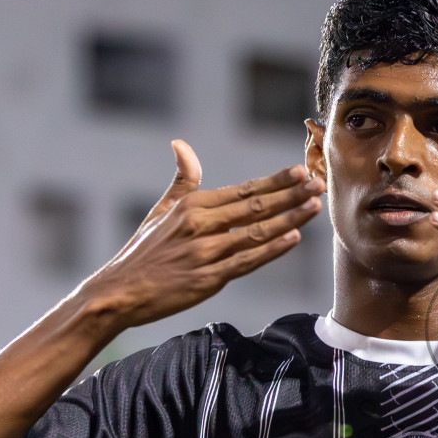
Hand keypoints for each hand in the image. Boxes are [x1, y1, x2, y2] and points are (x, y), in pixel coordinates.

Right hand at [80, 140, 323, 329]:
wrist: (118, 292)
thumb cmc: (142, 253)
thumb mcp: (160, 212)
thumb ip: (181, 181)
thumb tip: (181, 145)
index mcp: (192, 207)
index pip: (242, 190)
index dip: (274, 181)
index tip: (299, 171)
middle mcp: (200, 226)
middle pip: (255, 207)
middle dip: (290, 194)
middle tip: (318, 184)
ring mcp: (205, 253)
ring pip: (255, 232)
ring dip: (289, 218)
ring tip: (314, 207)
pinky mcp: (207, 279)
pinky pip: (246, 261)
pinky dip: (271, 249)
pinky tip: (293, 238)